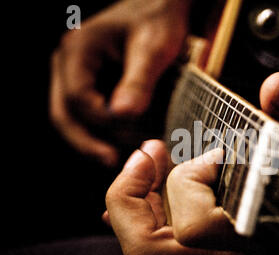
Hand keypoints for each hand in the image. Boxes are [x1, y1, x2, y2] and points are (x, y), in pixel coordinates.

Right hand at [50, 0, 191, 166]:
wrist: (161, 7)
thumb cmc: (157, 20)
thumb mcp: (153, 48)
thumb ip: (138, 81)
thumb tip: (123, 115)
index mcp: (78, 50)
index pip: (76, 98)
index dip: (101, 120)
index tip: (130, 130)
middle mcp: (69, 63)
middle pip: (64, 114)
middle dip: (87, 141)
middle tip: (112, 161)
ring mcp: (76, 74)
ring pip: (72, 118)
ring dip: (93, 140)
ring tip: (118, 157)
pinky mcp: (90, 83)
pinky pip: (86, 114)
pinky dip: (101, 131)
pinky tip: (121, 142)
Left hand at [104, 73, 278, 254]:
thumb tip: (275, 86)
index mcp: (259, 246)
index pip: (194, 227)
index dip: (190, 179)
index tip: (215, 152)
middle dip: (132, 198)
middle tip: (147, 154)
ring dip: (136, 212)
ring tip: (147, 171)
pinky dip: (148, 228)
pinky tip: (154, 199)